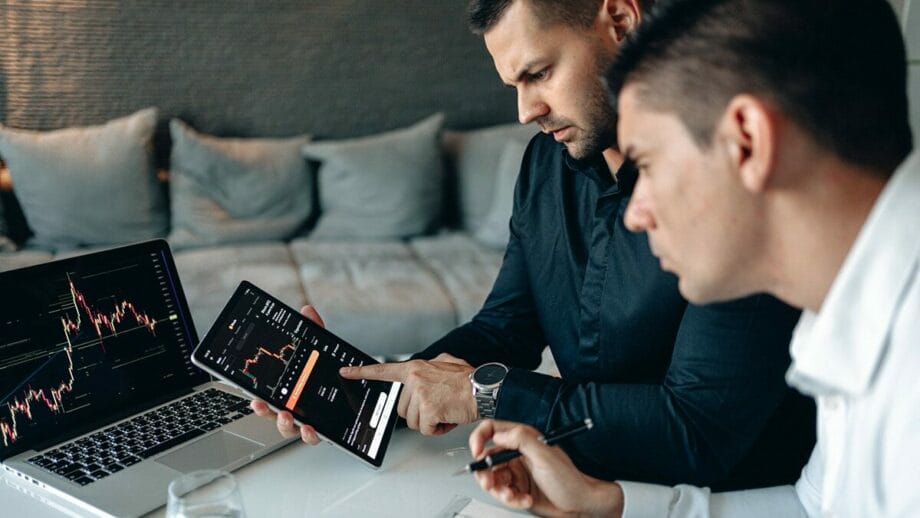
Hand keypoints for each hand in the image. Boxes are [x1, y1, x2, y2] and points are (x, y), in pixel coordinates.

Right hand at [249, 304, 323, 444]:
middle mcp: (295, 408)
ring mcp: (308, 420)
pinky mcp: (324, 428)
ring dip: (285, 425)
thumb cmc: (328, 370)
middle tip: (263, 405)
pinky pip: (313, 437)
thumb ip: (314, 330)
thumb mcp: (322, 349)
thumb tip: (307, 310)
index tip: (254, 398)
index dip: (259, 400)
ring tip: (288, 417)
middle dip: (266, 412)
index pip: (269, 397)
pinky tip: (310, 429)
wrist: (355, 384)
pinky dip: (310, 435)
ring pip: (290, 429)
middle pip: (274, 415)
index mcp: (289, 390)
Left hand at [339, 353, 476, 434]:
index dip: (361, 372)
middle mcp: (414, 379)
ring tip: (445, 411)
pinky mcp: (427, 410)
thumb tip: (424, 371)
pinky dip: (437, 429)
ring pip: (412, 421)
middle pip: (402, 408)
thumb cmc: (470, 379)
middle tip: (438, 406)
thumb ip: (430, 367)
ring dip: (429, 421)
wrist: (485, 389)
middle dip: (419, 413)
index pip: (383, 370)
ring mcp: (419, 394)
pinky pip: (425, 429)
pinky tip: (448, 418)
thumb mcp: (447, 363)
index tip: (345, 372)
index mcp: (415, 368)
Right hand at [469, 420, 623, 516]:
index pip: (492, 430)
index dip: (479, 438)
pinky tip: (524, 499)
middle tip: (491, 483)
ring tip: (513, 495)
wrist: (580, 505)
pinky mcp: (518, 489)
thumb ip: (522, 440)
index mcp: (522, 438)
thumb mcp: (545, 455)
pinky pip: (502, 494)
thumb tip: (499, 434)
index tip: (476, 452)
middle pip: (487, 458)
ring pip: (492, 479)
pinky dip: (510, 499)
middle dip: (486, 473)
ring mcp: (517, 472)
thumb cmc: (570, 479)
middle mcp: (517, 454)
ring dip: (500, 490)